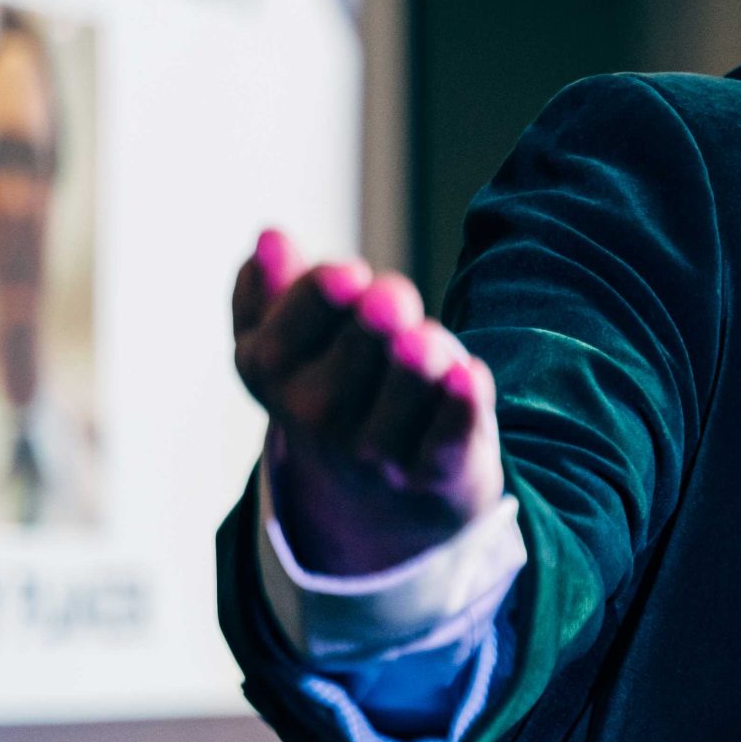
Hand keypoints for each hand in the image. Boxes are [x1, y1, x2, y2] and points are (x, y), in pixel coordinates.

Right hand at [231, 227, 503, 576]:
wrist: (382, 504)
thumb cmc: (340, 391)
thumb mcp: (290, 347)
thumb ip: (273, 294)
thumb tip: (270, 237)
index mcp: (274, 375)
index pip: (282, 338)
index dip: (317, 303)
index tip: (349, 273)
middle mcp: (317, 419)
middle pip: (354, 356)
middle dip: (377, 320)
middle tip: (395, 298)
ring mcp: (376, 454)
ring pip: (406, 390)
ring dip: (423, 356)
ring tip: (428, 340)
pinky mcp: (436, 474)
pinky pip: (448, 438)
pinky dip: (461, 406)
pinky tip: (469, 374)